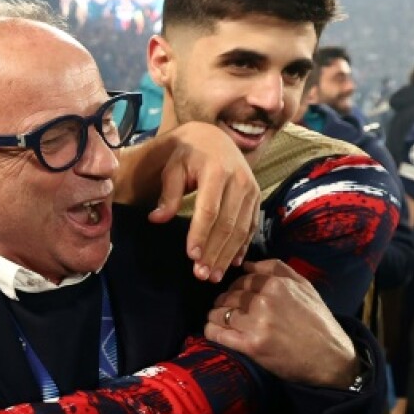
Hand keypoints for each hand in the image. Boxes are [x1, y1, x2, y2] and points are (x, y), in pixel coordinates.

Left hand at [146, 122, 258, 281]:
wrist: (213, 138)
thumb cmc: (187, 154)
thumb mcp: (172, 168)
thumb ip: (168, 194)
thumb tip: (156, 219)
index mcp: (217, 171)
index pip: (209, 210)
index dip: (200, 235)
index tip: (192, 256)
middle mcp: (240, 180)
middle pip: (227, 224)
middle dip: (215, 252)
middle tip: (202, 275)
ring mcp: (252, 189)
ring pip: (241, 228)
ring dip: (228, 254)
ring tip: (215, 275)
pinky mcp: (257, 196)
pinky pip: (252, 225)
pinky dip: (243, 245)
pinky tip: (234, 262)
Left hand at [204, 259, 355, 387]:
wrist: (331, 358)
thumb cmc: (318, 321)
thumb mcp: (305, 287)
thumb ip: (276, 269)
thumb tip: (246, 264)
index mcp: (276, 285)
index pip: (241, 280)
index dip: (236, 287)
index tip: (237, 295)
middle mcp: (264, 302)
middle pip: (228, 296)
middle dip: (224, 302)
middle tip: (228, 309)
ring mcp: (256, 324)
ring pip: (219, 313)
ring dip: (216, 315)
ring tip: (220, 320)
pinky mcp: (250, 346)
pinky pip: (217, 333)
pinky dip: (211, 330)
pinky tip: (214, 330)